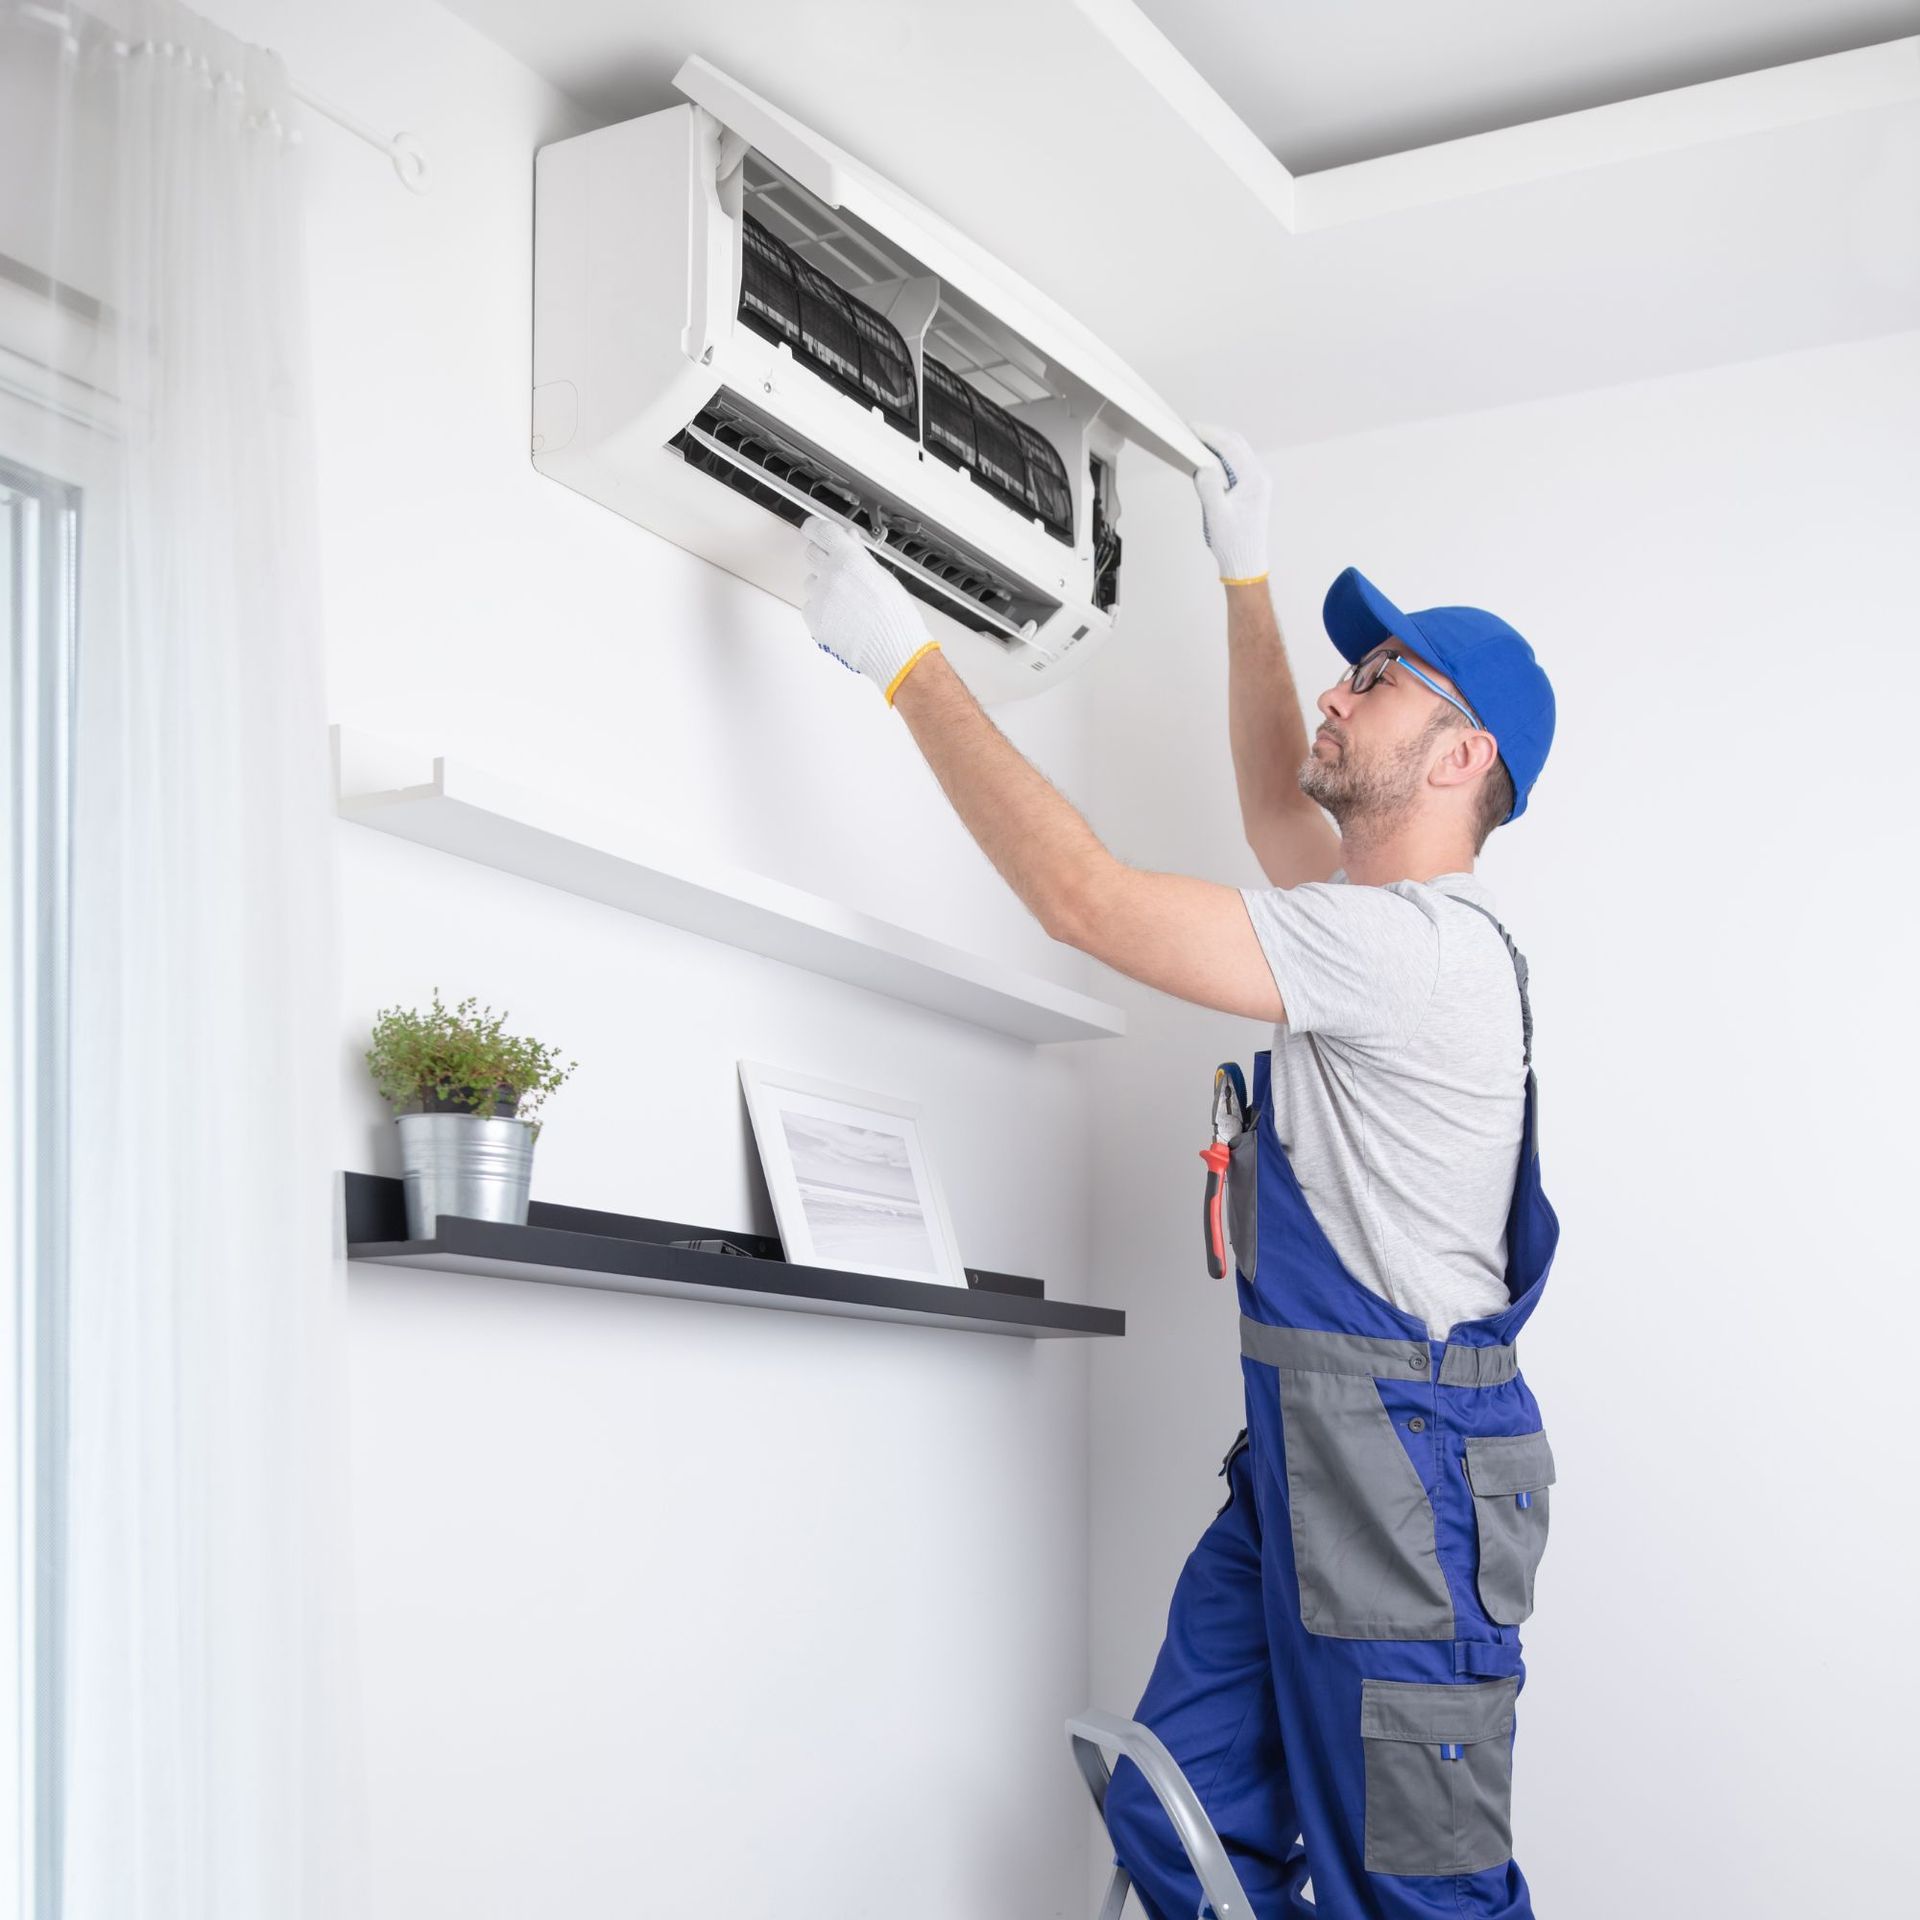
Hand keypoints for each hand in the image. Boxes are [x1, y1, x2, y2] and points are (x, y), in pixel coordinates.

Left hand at [799, 515, 941, 704]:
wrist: (895, 650)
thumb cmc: (895, 616)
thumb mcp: (882, 576)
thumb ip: (859, 555)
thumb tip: (848, 539)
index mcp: (849, 559)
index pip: (821, 531)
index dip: (814, 527)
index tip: (812, 528)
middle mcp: (831, 575)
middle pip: (811, 554)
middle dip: (822, 557)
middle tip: (838, 569)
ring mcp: (820, 598)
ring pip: (811, 583)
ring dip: (824, 586)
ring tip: (847, 602)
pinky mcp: (815, 619)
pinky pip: (811, 606)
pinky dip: (822, 609)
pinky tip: (842, 617)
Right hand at [1192, 424, 1270, 585]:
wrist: (1245, 562)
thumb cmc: (1232, 542)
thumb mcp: (1216, 515)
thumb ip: (1209, 488)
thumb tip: (1203, 466)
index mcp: (1254, 480)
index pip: (1231, 446)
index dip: (1210, 434)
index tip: (1190, 428)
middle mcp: (1259, 477)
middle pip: (1236, 443)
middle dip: (1214, 433)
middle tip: (1190, 430)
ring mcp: (1257, 482)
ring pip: (1238, 451)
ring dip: (1218, 443)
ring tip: (1197, 440)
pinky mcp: (1252, 488)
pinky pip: (1237, 463)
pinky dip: (1222, 455)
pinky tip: (1208, 458)